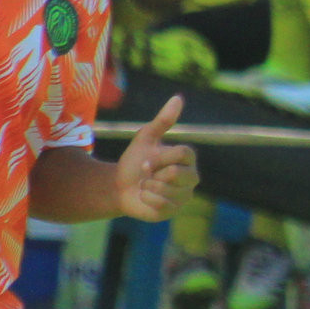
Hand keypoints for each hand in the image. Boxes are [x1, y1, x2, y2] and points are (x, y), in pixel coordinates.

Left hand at [116, 96, 198, 222]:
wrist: (119, 187)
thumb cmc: (134, 162)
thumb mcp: (145, 138)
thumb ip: (163, 120)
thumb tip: (178, 98)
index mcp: (187, 159)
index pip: (183, 153)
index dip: (160, 157)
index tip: (145, 161)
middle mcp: (191, 177)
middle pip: (177, 173)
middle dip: (153, 174)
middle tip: (146, 175)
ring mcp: (184, 195)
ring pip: (167, 190)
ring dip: (148, 187)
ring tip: (146, 186)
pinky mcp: (174, 211)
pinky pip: (160, 204)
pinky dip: (146, 199)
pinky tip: (144, 197)